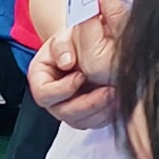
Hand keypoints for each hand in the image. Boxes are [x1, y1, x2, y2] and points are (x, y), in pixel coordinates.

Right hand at [32, 4, 124, 128]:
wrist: (88, 45)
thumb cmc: (73, 41)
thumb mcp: (65, 36)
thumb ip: (63, 45)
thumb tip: (66, 61)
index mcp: (40, 79)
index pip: (44, 93)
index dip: (62, 89)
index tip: (81, 76)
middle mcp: (52, 98)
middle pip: (65, 112)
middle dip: (88, 103)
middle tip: (107, 90)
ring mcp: (69, 109)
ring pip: (82, 120)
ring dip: (101, 109)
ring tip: (116, 94)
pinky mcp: (86, 115)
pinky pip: (95, 121)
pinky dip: (108, 113)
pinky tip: (119, 100)